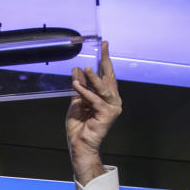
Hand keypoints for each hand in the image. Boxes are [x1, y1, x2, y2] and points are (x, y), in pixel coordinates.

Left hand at [65, 40, 122, 184]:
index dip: (105, 60)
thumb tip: (78, 69)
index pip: (106, 75)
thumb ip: (79, 86)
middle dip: (106, 61)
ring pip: (104, 88)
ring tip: (87, 68)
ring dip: (94, 78)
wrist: (79, 144)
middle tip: (104, 46)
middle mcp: (112, 101)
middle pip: (110, 77)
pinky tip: (77, 86)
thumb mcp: (76, 101)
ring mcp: (111, 108)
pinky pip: (95, 100)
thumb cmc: (79, 127)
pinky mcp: (107, 115)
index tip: (104, 45)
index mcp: (106, 97)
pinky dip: (85, 92)